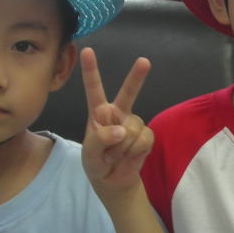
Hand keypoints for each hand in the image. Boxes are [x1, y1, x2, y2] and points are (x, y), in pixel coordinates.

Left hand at [80, 47, 151, 195]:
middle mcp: (118, 113)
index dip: (91, 70)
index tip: (87, 51)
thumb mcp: (90, 154)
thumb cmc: (97, 163)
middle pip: (128, 92)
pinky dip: (134, 151)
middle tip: (144, 61)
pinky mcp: (146, 135)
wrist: (114, 181)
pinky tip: (128, 156)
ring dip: (122, 147)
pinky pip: (143, 139)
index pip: (94, 89)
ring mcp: (133, 123)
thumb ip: (100, 140)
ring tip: (115, 156)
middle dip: (137, 77)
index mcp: (98, 113)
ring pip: (131, 128)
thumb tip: (120, 130)